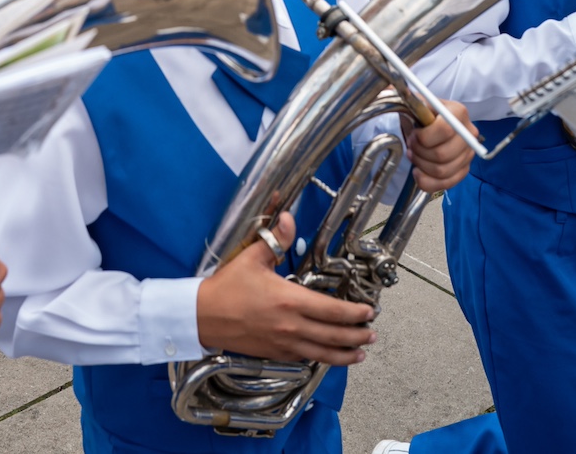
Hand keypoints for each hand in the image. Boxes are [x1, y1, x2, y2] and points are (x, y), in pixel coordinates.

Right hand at [196, 212, 374, 363]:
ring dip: (345, 355)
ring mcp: (284, 343)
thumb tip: (288, 216)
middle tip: (372, 333)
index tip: (369, 311)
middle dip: (357, 335)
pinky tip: (328, 357)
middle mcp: (291, 326)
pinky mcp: (274, 353)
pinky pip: (305, 359)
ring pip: (322, 353)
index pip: (332, 310)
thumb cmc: (227, 287)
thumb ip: (275, 239)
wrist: (203, 316)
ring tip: (360, 354)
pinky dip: (321, 359)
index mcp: (290, 300)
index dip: (354, 313)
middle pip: (333, 335)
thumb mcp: (252, 257)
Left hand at [400, 101, 475, 190]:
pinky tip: (418, 172)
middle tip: (411, 146)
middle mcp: (469, 133)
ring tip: (414, 156)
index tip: (413, 134)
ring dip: (421, 165)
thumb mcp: (414, 102)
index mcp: (458, 113)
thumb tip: (386, 89)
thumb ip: (403, 97)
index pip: (445, 130)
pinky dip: (428, 181)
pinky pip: (446, 184)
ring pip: (443, 171)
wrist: (428, 125)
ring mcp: (468, 153)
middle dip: (420, 153)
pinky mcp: (463, 170)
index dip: (424, 137)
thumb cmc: (422, 114)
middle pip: (443, 154)